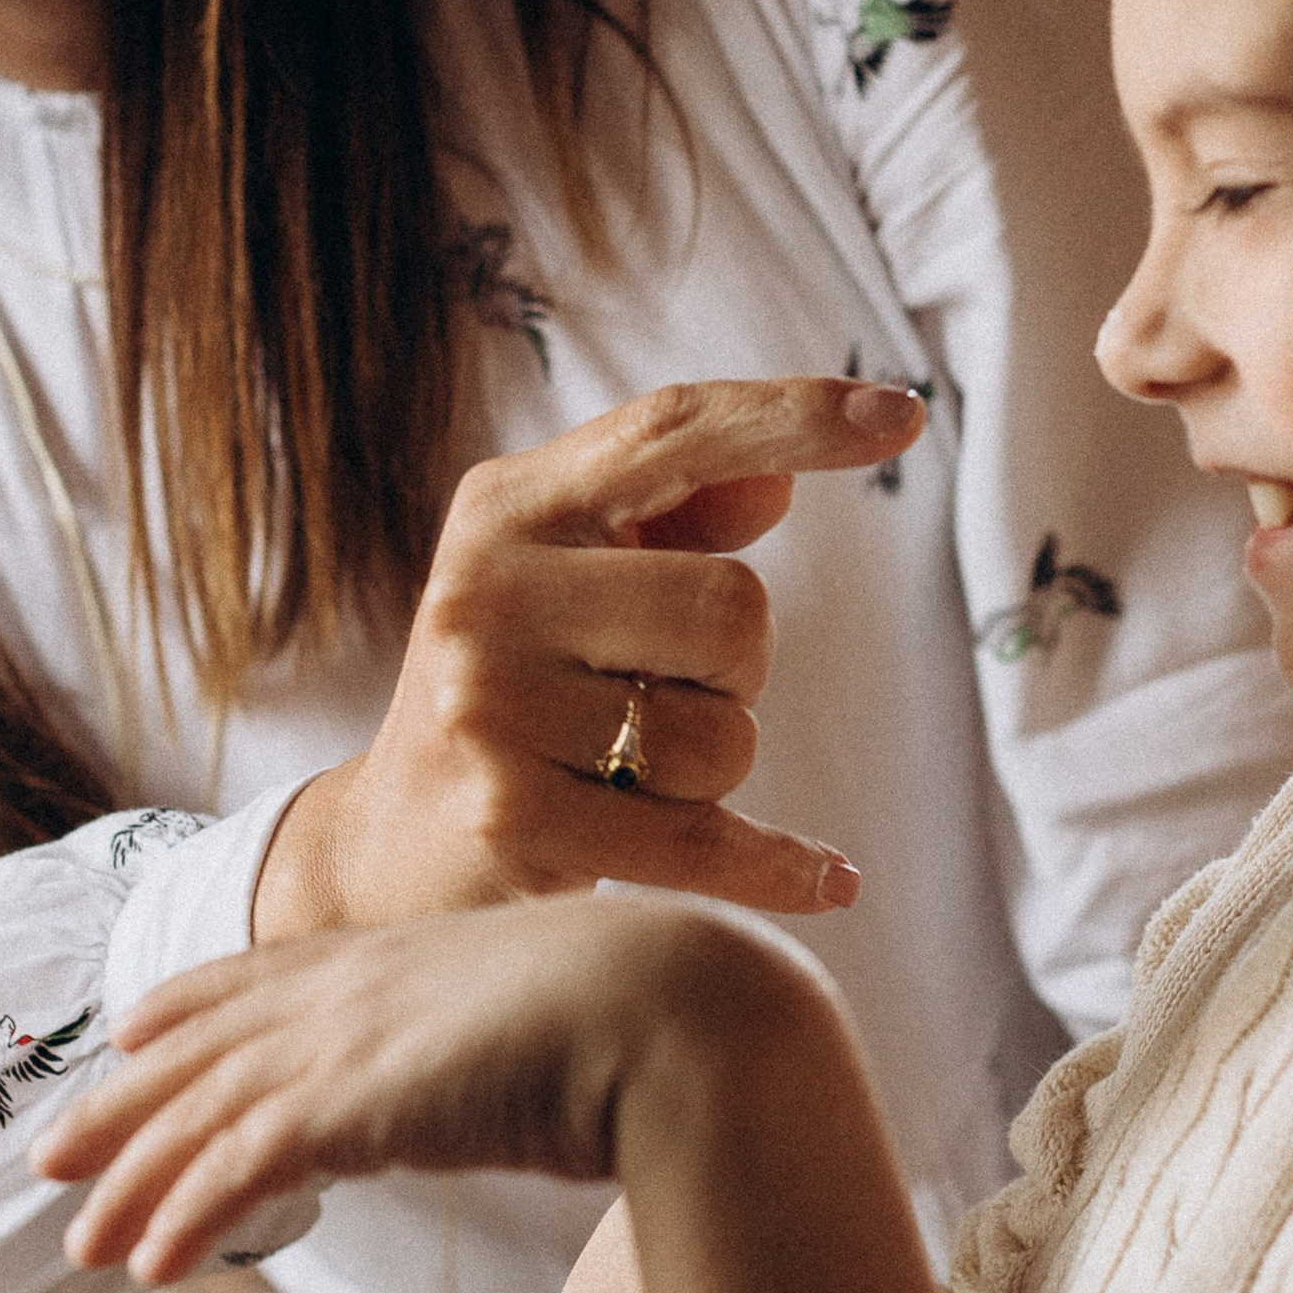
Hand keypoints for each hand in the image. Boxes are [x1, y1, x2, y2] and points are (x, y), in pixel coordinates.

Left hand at [34, 891, 791, 1285]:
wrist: (677, 1011)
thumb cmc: (655, 1014)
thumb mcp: (557, 1005)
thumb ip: (511, 1029)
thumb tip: (528, 1055)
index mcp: (404, 955)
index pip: (266, 975)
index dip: (192, 1004)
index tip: (133, 1027)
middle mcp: (358, 989)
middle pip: (205, 1049)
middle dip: (124, 1103)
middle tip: (51, 1153)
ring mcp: (349, 1043)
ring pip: (203, 1117)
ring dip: (133, 1181)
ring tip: (81, 1242)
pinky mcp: (350, 1106)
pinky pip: (236, 1171)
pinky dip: (184, 1215)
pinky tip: (149, 1264)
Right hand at [253, 375, 922, 940]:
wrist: (387, 845)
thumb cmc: (516, 686)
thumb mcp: (571, 574)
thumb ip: (674, 516)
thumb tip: (777, 477)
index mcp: (510, 505)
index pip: (671, 431)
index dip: (794, 415)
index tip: (905, 416)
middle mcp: (489, 591)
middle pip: (734, 608)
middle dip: (737, 668)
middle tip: (663, 694)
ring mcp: (492, 706)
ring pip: (725, 734)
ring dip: (714, 765)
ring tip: (630, 769)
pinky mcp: (513, 818)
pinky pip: (706, 840)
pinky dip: (777, 867)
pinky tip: (829, 878)